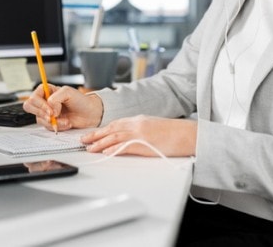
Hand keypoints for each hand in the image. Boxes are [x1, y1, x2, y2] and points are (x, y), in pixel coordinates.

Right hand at [22, 85, 102, 130]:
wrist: (90, 114)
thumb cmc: (81, 100)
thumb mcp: (68, 92)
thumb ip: (55, 98)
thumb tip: (50, 110)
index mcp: (47, 91)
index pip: (33, 97)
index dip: (40, 105)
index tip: (51, 110)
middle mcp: (44, 101)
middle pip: (29, 107)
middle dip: (41, 113)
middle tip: (53, 116)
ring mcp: (46, 113)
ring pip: (39, 119)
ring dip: (53, 121)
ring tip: (66, 120)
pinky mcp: (51, 123)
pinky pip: (47, 127)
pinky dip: (57, 127)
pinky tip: (66, 123)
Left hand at [81, 115, 196, 156]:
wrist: (189, 134)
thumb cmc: (175, 133)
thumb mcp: (154, 126)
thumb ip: (140, 129)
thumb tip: (129, 138)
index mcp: (139, 119)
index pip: (116, 123)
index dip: (102, 129)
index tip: (92, 134)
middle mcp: (137, 124)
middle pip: (111, 129)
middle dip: (96, 135)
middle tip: (83, 141)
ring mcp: (140, 134)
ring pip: (115, 137)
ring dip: (100, 143)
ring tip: (89, 148)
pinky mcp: (145, 144)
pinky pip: (125, 147)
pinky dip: (114, 149)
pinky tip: (105, 153)